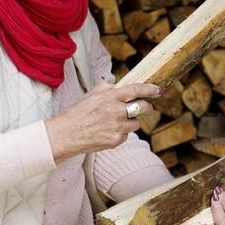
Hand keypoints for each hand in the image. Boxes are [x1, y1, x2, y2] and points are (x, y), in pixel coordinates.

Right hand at [45, 81, 160, 159]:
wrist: (66, 135)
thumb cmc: (76, 114)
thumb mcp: (90, 95)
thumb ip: (106, 88)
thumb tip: (115, 84)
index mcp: (110, 97)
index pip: (136, 90)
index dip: (150, 90)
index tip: (158, 90)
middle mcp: (116, 111)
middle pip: (143, 108)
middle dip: (147, 107)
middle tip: (146, 107)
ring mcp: (118, 127)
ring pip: (136, 123)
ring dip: (131, 121)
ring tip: (115, 122)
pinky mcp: (117, 140)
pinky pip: (127, 135)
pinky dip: (122, 132)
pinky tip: (108, 131)